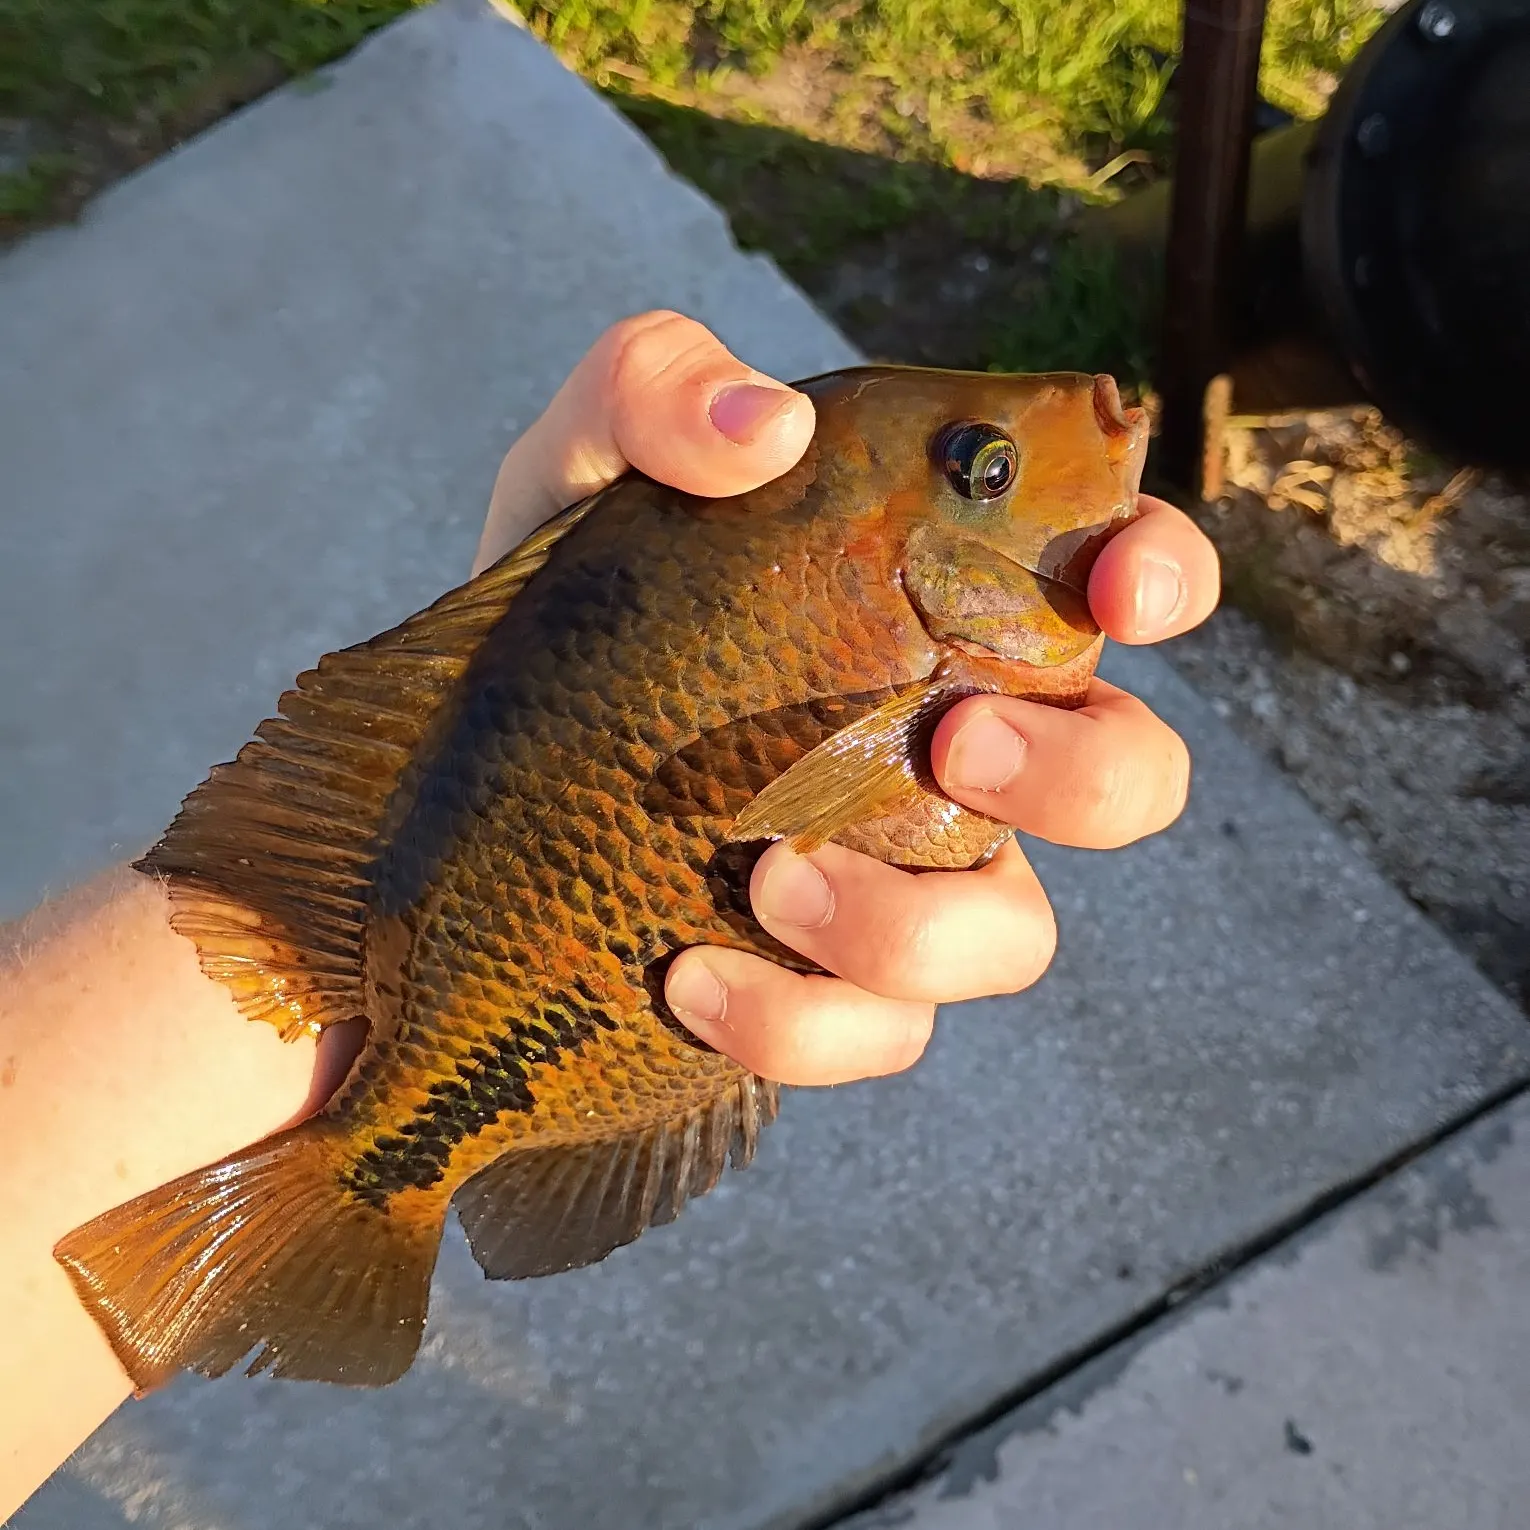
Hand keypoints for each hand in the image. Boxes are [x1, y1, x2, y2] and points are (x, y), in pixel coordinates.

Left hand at [480, 311, 1219, 1087]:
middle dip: (1080, 771)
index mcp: (936, 610)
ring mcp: (902, 879)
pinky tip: (689, 973)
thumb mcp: (575, 472)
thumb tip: (765, 427)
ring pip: (1014, 937)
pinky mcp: (829, 992)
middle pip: (1129, 777)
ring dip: (913, 920)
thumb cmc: (558, 614)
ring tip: (770, 874)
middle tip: (954, 736)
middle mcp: (952, 750)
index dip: (1159, 577)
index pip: (1113, 580)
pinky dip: (798, 1021)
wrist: (454, 794)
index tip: (1120, 590)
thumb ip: (655, 389)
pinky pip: (879, 1036)